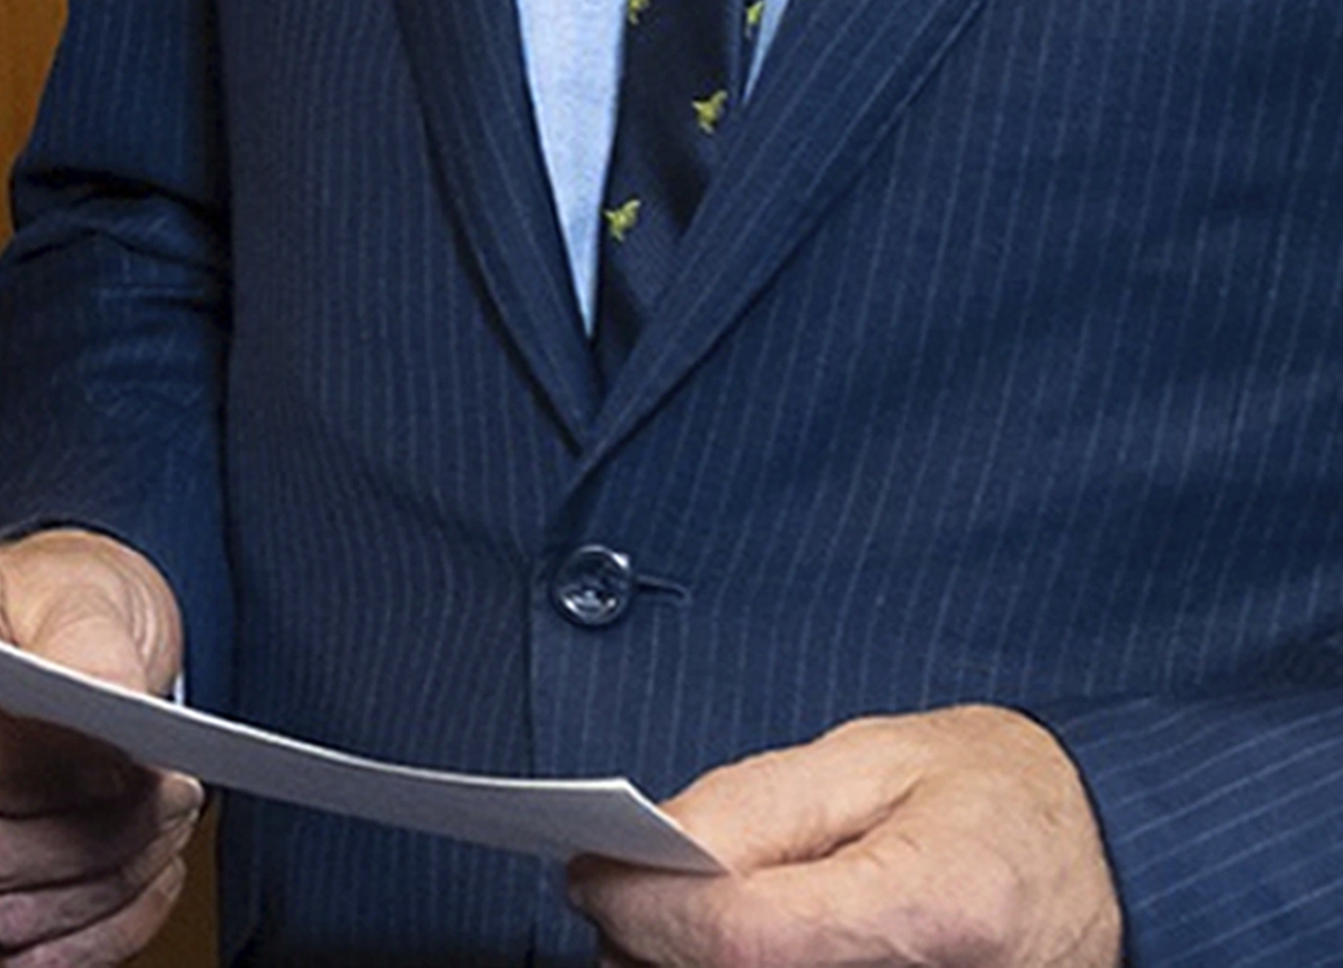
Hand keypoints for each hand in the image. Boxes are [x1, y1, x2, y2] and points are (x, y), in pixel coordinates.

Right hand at [0, 530, 200, 966]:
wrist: (73, 642)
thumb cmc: (59, 604)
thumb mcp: (78, 593)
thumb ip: (86, 650)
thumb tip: (106, 711)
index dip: (24, 765)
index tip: (124, 759)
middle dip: (86, 834)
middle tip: (170, 786)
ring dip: (108, 881)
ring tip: (166, 816)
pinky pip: (26, 960)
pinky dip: (105, 929)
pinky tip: (146, 868)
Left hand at [574, 707, 1121, 967]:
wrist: (1121, 861)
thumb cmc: (1002, 797)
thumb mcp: (874, 759)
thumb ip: (752, 808)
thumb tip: (647, 852)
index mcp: (936, 907)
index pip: (743, 938)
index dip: (647, 908)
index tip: (588, 871)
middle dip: (653, 949)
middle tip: (618, 899)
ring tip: (669, 922)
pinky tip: (728, 950)